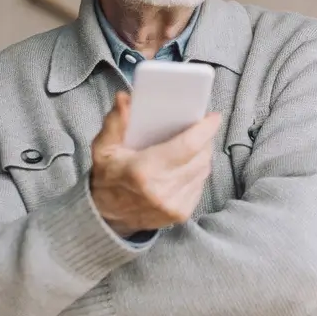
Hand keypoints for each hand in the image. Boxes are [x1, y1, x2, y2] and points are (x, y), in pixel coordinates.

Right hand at [89, 91, 220, 237]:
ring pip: (204, 170)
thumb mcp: (103, 148)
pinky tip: (188, 165)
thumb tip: (124, 99)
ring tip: (194, 144)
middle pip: (200, 156)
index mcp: (144, 171)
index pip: (187, 146)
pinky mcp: (181, 213)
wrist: (107, 217)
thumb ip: (115, 122)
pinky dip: (198, 172)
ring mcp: (174, 204)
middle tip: (199, 128)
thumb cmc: (108, 178)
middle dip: (205, 139)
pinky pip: (200, 184)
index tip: (212, 117)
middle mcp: (162, 190)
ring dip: (203, 154)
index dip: (204, 130)